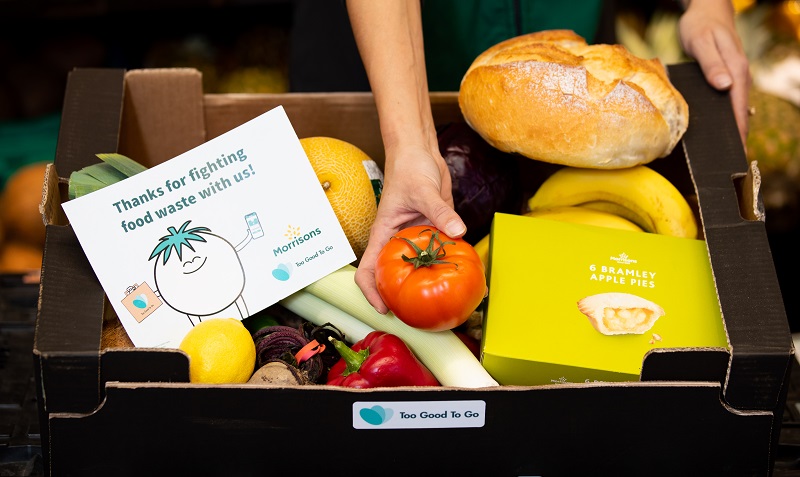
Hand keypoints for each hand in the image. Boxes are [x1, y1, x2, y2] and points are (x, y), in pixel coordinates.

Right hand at [354, 142, 465, 312]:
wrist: (420, 153)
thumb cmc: (409, 168)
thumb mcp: (423, 190)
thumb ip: (440, 212)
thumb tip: (458, 232)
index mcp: (383, 235)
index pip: (368, 271)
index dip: (372, 293)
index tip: (385, 309)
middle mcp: (397, 241)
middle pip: (394, 277)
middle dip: (403, 298)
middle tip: (420, 316)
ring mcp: (416, 238)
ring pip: (420, 267)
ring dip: (431, 283)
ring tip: (447, 303)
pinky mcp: (434, 231)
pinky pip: (440, 252)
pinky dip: (450, 262)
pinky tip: (466, 273)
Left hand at [678, 0, 751, 146]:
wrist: (706, 12)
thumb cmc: (701, 27)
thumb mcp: (701, 43)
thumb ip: (712, 64)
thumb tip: (725, 86)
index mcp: (736, 71)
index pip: (739, 107)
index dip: (739, 131)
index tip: (737, 152)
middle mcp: (739, 76)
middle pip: (740, 112)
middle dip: (737, 137)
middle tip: (730, 163)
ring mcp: (734, 78)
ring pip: (735, 109)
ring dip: (731, 130)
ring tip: (723, 155)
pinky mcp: (727, 78)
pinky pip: (728, 102)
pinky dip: (725, 118)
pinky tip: (717, 132)